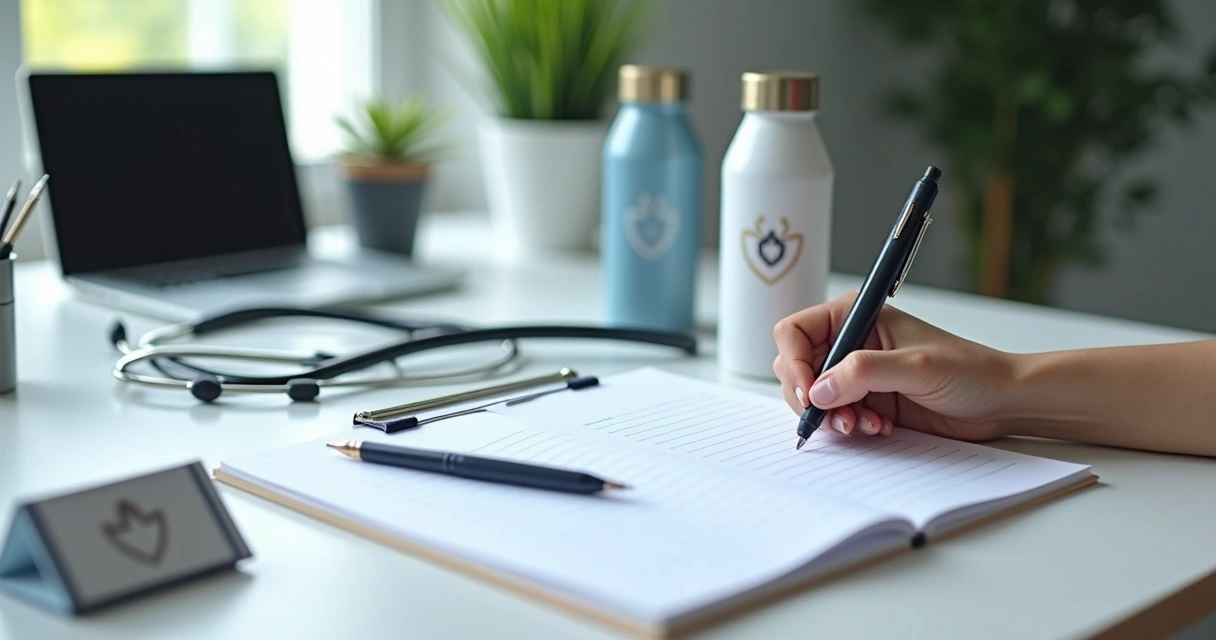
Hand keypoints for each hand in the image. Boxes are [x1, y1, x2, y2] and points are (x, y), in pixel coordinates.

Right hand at [772, 292, 1014, 441]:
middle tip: (838, 418)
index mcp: (855, 315)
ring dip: (831, 416)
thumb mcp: (916, 366)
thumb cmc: (969, 370)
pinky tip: (878, 427)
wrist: (1000, 401)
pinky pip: (835, 416)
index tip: (810, 394)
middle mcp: (849, 342)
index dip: (794, 363)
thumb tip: (819, 390)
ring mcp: (856, 373)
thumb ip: (864, 373)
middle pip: (796, 367)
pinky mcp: (866, 400)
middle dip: (810, 396)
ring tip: (864, 425)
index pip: (794, 332)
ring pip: (813, 396)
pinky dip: (848, 426)